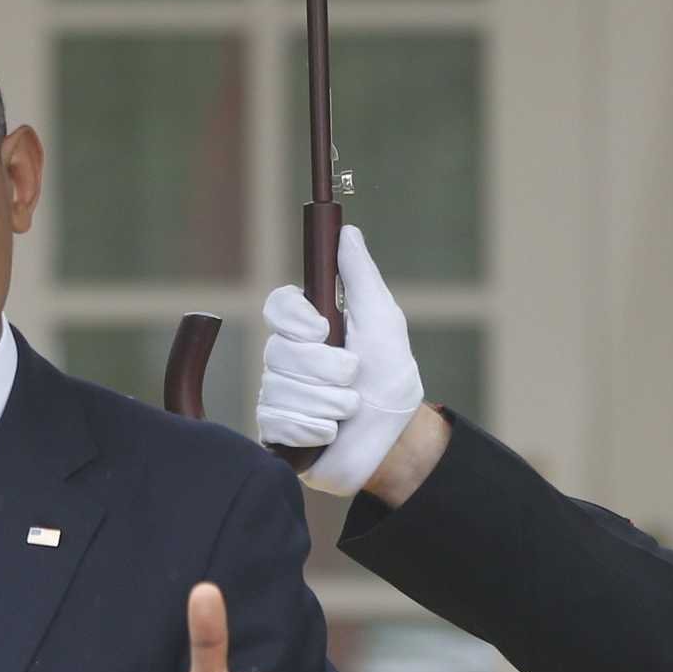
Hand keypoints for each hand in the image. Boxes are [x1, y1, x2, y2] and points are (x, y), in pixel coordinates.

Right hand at [258, 225, 423, 496]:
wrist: (396, 439)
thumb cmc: (391, 378)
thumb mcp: (383, 321)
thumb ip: (361, 277)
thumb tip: (347, 231)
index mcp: (309, 327)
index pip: (277, 306)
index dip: (294, 318)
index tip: (323, 329)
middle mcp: (287, 357)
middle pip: (281, 351)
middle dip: (329, 371)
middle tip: (354, 381)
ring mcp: (278, 393)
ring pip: (282, 389)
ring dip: (329, 404)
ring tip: (349, 411)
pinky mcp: (276, 430)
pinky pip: (277, 422)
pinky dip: (314, 429)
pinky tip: (330, 433)